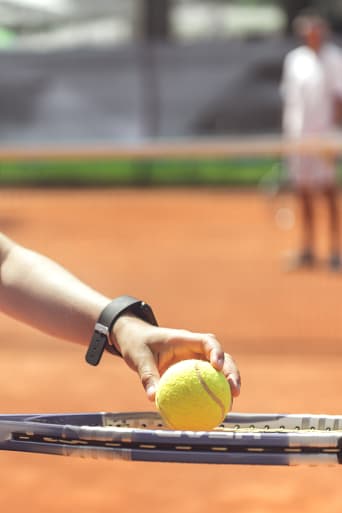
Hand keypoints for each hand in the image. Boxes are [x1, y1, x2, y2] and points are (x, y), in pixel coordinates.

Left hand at [111, 314, 240, 401]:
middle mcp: (195, 349)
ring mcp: (197, 360)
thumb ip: (147, 376)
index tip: (217, 367)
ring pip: (218, 372)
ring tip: (229, 408)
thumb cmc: (138, 345)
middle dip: (232, 373)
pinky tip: (213, 414)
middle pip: (222, 357)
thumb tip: (153, 398)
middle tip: (234, 392)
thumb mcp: (139, 358)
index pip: (207, 341)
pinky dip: (212, 395)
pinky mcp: (194, 371)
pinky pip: (206, 383)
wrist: (135, 340)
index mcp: (185, 339)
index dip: (216, 352)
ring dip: (226, 387)